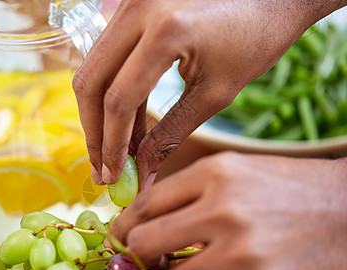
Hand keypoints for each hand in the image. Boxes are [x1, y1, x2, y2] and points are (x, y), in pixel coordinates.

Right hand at [73, 0, 346, 187]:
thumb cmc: (256, 39)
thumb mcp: (215, 93)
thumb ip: (170, 134)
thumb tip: (142, 173)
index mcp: (166, 32)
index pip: (119, 99)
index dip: (111, 144)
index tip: (112, 176)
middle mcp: (139, 10)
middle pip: (91, 82)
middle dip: (94, 132)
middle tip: (102, 169)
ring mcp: (131, 3)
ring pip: (94, 69)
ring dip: (100, 114)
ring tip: (115, 152)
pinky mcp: (132, 7)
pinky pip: (109, 57)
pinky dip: (114, 92)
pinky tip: (126, 125)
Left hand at [109, 152, 346, 269]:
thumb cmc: (290, 189)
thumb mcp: (238, 172)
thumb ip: (190, 191)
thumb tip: (144, 217)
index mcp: (214, 173)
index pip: (146, 203)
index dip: (126, 223)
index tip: (122, 235)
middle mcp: (223, 208)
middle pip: (145, 242)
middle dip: (142, 254)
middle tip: (152, 258)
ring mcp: (241, 251)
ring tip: (203, 269)